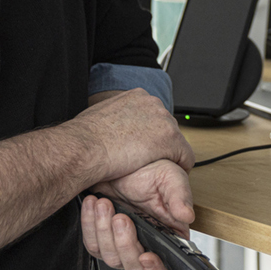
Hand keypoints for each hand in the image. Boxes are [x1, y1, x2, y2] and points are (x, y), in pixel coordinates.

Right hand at [71, 88, 194, 183]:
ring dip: (167, 154)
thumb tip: (109, 126)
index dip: (149, 133)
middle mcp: (153, 104)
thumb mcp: (99, 116)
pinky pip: (185, 156)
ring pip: (176, 141)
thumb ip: (113, 117)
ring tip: (153, 168)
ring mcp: (164, 121)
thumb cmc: (85, 137)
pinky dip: (181, 165)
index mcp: (137, 96)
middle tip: (145, 158)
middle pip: (166, 126)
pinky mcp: (170, 140)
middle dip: (158, 142)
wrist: (85, 147)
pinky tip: (173, 173)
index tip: (143, 144)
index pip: (153, 115)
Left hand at [81, 160, 194, 269]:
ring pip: (112, 258)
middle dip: (126, 244)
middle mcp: (148, 243)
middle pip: (135, 267)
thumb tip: (187, 216)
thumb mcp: (171, 177)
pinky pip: (93, 245)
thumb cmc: (150, 168)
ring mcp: (124, 243)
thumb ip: (180, 196)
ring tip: (105, 204)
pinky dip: (91, 225)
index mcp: (169, 235)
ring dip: (105, 232)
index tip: (147, 257)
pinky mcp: (104, 238)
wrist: (120, 158)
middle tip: (121, 217)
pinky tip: (94, 205)